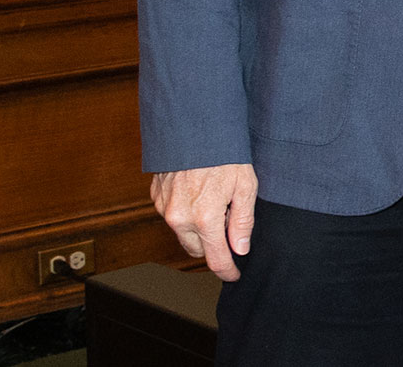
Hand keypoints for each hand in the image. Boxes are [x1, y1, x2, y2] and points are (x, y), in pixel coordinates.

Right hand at [152, 163, 258, 278]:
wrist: (196, 127)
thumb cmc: (225, 153)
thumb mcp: (246, 186)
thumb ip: (242, 222)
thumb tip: (240, 249)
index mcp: (204, 218)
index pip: (215, 258)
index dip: (227, 270)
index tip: (234, 275)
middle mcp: (179, 217)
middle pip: (197, 249)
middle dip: (213, 246)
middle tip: (228, 226)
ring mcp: (164, 207)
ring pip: (182, 233)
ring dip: (198, 229)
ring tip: (214, 203)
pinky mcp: (156, 196)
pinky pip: (171, 215)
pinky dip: (185, 212)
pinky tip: (198, 193)